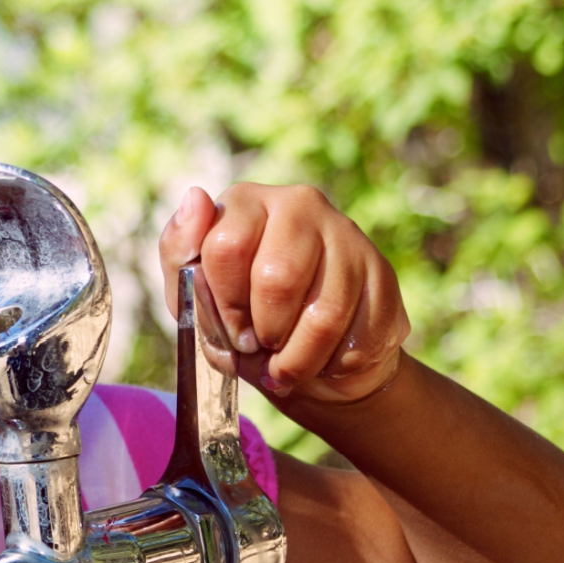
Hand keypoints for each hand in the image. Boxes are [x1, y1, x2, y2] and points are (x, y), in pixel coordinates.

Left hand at [160, 183, 410, 403]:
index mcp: (246, 202)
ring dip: (299, 359)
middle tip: (262, 345)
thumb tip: (194, 197)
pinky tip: (325, 358)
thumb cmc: (239, 319)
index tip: (231, 328)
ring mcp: (348, 234)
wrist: (307, 357)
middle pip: (277, 278)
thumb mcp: (193, 295)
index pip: (225, 248)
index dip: (225, 304)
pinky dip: (334, 365)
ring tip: (289, 365)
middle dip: (264, 331)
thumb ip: (180, 252)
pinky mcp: (383, 273)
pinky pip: (359, 335)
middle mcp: (300, 204)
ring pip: (325, 315)